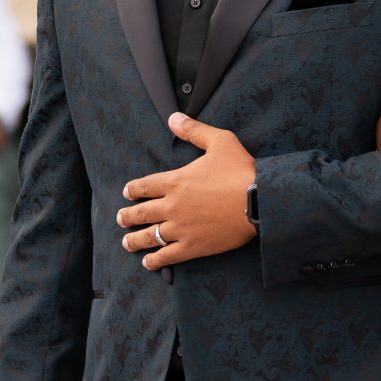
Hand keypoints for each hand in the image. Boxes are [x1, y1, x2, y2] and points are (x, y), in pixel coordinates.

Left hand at [116, 113, 257, 268]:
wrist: (259, 201)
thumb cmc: (241, 170)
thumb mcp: (219, 141)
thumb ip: (194, 131)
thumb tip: (173, 118)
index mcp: (176, 181)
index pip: (145, 186)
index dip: (133, 190)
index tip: (127, 193)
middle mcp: (172, 205)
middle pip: (142, 212)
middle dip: (128, 216)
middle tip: (121, 218)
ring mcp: (181, 228)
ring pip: (150, 236)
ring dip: (135, 240)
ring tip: (126, 242)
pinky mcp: (193, 246)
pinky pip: (168, 256)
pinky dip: (156, 260)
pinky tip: (149, 262)